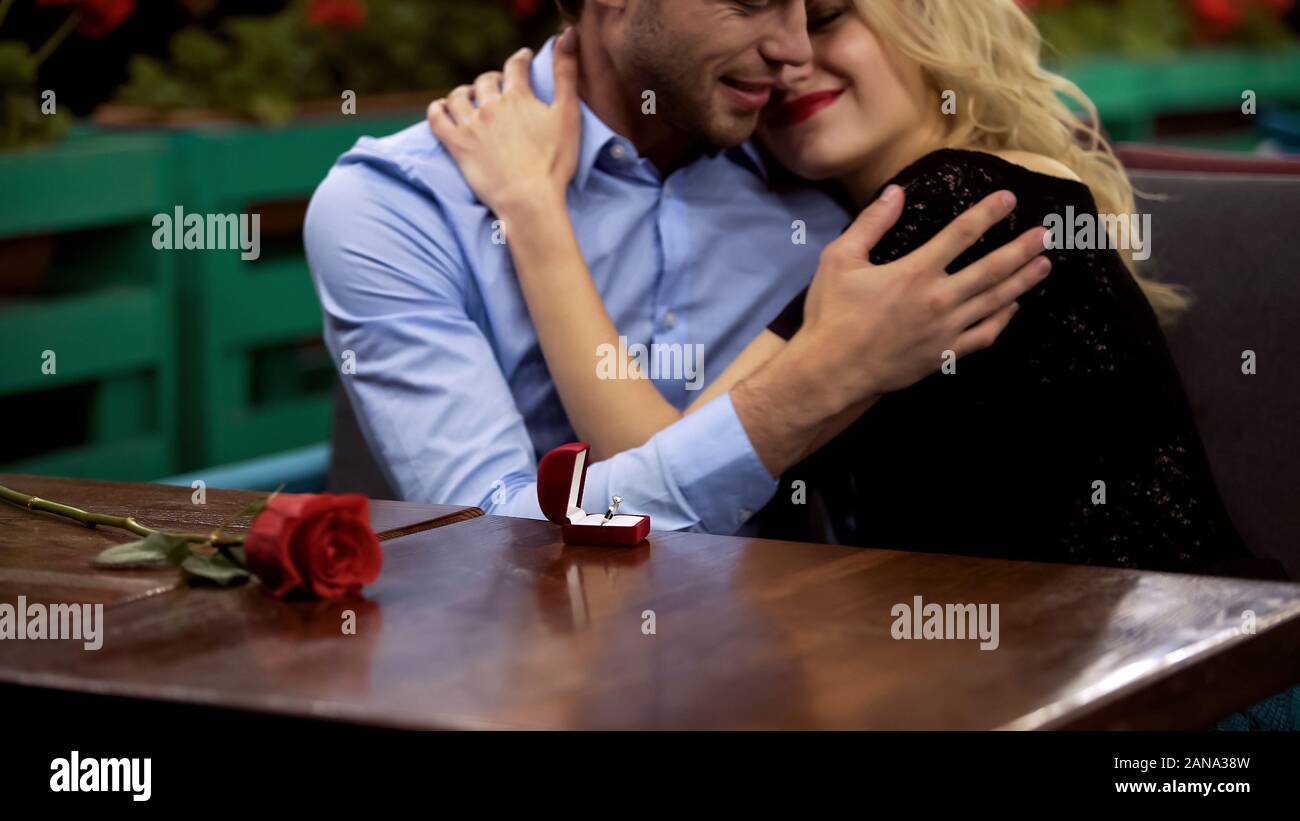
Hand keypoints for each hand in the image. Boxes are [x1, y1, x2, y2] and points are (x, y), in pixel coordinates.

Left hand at [428, 28, 581, 214]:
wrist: (529, 199)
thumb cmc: (554, 162)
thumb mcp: (568, 115)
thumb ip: (566, 75)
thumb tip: (567, 36)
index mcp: (518, 97)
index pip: (516, 67)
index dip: (521, 59)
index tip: (523, 58)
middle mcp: (491, 105)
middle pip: (486, 80)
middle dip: (493, 80)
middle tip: (499, 86)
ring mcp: (470, 124)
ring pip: (459, 96)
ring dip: (465, 93)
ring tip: (471, 98)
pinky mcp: (456, 144)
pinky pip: (437, 118)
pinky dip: (437, 109)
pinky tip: (442, 108)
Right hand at [799, 185, 1049, 406]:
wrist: (830, 370)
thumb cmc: (831, 314)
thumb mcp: (840, 259)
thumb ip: (871, 223)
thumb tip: (896, 191)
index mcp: (915, 272)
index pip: (961, 234)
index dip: (987, 213)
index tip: (1009, 198)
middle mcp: (939, 299)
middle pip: (991, 269)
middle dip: (1021, 248)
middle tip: (1046, 233)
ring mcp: (946, 330)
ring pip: (994, 301)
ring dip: (1022, 281)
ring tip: (1043, 264)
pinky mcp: (944, 354)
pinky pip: (983, 335)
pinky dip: (1002, 320)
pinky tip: (1013, 307)